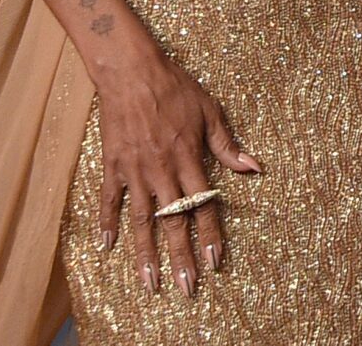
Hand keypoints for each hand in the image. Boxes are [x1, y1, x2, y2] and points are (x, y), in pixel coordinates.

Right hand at [91, 36, 259, 297]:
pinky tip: (106, 247)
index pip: (203, 205)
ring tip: (149, 284)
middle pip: (174, 222)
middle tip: (187, 288)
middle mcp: (162, 171)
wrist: (132, 72)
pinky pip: (109, 201)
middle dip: (181, 257)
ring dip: (146, 254)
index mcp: (189, 159)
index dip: (211, 235)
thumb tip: (255, 168)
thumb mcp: (210, 111)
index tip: (216, 261)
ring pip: (141, 221)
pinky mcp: (113, 166)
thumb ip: (228, 145)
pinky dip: (107, 224)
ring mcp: (135, 171)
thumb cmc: (176, 88)